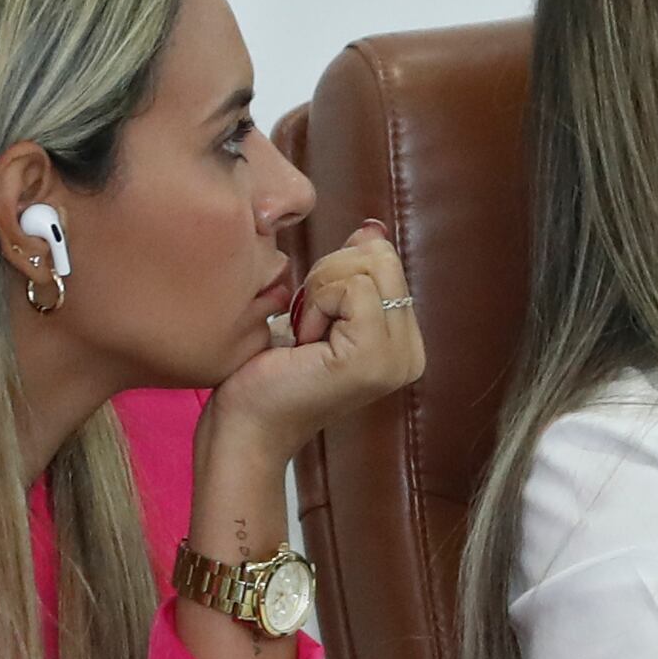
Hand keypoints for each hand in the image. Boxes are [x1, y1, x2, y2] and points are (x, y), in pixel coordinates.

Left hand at [201, 220, 425, 461]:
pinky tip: (304, 343)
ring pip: (368, 267)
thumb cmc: (270, 373)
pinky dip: (316, 304)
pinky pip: (353, 288)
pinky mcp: (372, 358)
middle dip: (329, 277)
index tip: (314, 322)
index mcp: (404, 343)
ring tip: (305, 337)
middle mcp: (411, 354)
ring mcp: (397, 359)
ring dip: (320, 292)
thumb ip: (352, 274)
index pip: (385, 261)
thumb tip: (371, 231)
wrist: (246, 427)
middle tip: (307, 326)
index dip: (336, 276)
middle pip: (381, 257)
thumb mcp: (318, 311)